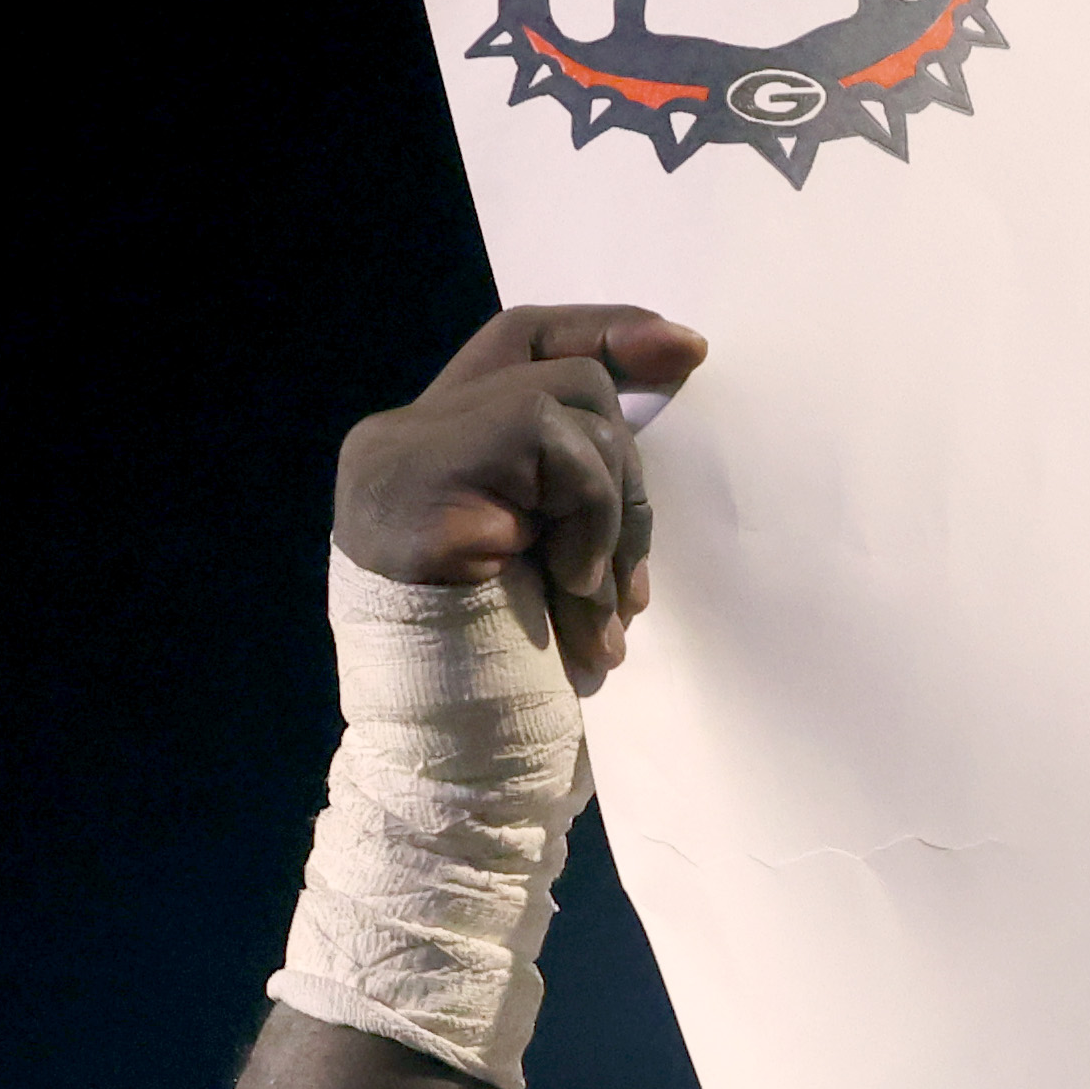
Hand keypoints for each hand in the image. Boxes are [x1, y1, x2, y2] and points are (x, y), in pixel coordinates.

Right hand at [330, 304, 704, 691]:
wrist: (456, 759)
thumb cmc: (513, 677)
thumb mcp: (562, 554)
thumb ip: (590, 467)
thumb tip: (682, 351)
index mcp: (432, 452)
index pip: (521, 343)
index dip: (606, 329)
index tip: (688, 348)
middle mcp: (401, 436)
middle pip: (563, 374)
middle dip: (629, 470)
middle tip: (630, 585)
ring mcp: (403, 449)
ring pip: (568, 399)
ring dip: (611, 512)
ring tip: (592, 606)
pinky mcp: (420, 469)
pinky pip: (549, 434)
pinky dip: (588, 512)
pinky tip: (570, 585)